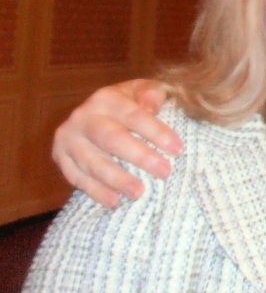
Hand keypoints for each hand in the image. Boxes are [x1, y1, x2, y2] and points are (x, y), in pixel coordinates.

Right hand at [52, 79, 179, 206]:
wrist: (97, 112)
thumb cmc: (131, 103)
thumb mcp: (144, 90)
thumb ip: (152, 95)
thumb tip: (151, 107)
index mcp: (106, 97)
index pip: (135, 116)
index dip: (157, 133)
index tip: (178, 150)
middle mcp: (83, 116)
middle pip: (112, 139)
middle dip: (140, 157)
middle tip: (165, 172)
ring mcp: (68, 138)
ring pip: (92, 162)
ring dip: (117, 180)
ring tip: (139, 193)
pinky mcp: (59, 157)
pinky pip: (77, 178)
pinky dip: (96, 191)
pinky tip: (115, 201)